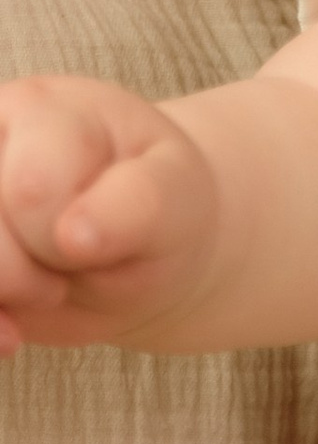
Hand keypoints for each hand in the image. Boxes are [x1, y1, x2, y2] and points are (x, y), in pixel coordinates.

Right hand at [0, 74, 218, 347]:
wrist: (139, 247)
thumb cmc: (160, 204)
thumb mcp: (175, 197)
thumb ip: (136, 205)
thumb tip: (74, 235)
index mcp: (41, 109)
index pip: (34, 188)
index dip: (75, 237)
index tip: (110, 230)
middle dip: (29, 273)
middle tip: (75, 260)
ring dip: (2, 297)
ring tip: (49, 290)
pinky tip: (12, 334)